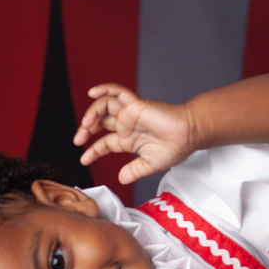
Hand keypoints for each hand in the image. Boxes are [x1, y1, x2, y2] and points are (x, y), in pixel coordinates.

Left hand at [74, 84, 194, 184]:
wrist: (189, 136)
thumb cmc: (175, 148)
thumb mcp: (149, 165)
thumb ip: (134, 171)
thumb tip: (121, 179)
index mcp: (130, 139)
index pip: (105, 143)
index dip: (93, 150)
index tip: (84, 159)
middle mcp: (127, 125)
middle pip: (100, 122)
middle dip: (86, 130)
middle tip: (79, 140)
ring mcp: (130, 113)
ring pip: (104, 107)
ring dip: (91, 114)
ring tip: (86, 125)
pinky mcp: (136, 104)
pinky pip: (117, 92)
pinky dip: (104, 89)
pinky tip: (93, 92)